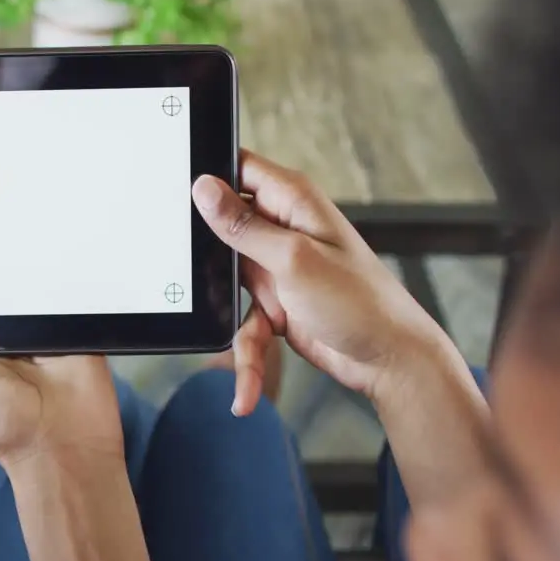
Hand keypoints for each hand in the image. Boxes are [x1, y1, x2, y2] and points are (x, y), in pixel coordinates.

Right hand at [193, 150, 454, 414]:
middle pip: (220, 225)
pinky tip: (246, 392)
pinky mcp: (273, 301)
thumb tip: (203, 188)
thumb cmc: (359, 302)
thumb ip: (243, 225)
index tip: (170, 194)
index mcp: (291, 201)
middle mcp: (281, 228)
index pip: (236, 168)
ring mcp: (275, 266)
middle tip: (182, 276)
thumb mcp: (293, 259)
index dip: (204, 176)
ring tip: (236, 353)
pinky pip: (242, 323)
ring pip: (223, 281)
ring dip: (225, 317)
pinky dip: (246, 357)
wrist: (389, 361)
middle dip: (202, 255)